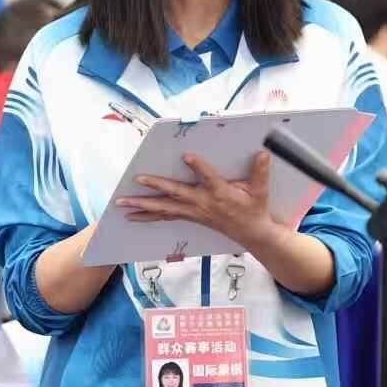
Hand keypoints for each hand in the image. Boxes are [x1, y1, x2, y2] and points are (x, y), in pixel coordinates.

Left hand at [119, 152, 283, 256]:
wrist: (252, 234)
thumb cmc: (254, 210)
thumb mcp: (261, 191)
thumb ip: (260, 172)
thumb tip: (263, 153)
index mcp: (220, 194)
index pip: (208, 178)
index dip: (198, 167)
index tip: (187, 156)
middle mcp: (203, 204)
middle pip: (175, 195)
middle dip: (155, 186)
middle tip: (137, 179)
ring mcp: (194, 212)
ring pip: (164, 208)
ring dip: (142, 205)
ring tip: (123, 203)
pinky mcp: (190, 217)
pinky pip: (165, 216)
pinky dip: (148, 215)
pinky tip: (133, 215)